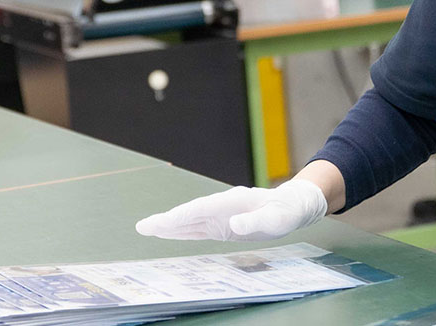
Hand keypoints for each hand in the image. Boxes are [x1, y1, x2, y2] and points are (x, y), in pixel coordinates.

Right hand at [135, 178, 327, 241]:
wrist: (292, 206)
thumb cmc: (285, 211)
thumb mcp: (276, 218)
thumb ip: (255, 221)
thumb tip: (234, 225)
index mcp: (232, 202)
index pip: (201, 209)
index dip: (182, 216)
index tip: (163, 222)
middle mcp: (221, 207)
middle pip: (189, 214)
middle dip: (166, 221)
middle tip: (143, 227)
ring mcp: (219, 216)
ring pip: (189, 221)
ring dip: (168, 226)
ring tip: (146, 229)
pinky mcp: (221, 225)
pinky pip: (197, 229)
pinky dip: (180, 231)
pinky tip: (167, 233)